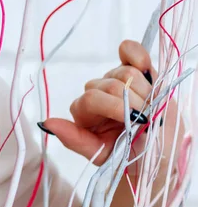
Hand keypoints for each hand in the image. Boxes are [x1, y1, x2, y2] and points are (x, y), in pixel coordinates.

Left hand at [39, 40, 178, 168]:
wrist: (159, 153)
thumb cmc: (130, 156)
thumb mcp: (104, 156)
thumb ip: (76, 139)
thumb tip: (46, 123)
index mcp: (84, 111)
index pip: (92, 98)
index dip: (116, 108)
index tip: (137, 121)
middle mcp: (96, 91)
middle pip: (113, 85)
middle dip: (134, 103)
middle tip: (147, 119)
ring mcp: (115, 78)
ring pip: (126, 72)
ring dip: (144, 92)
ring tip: (151, 108)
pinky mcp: (134, 68)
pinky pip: (130, 50)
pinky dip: (138, 55)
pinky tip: (145, 67)